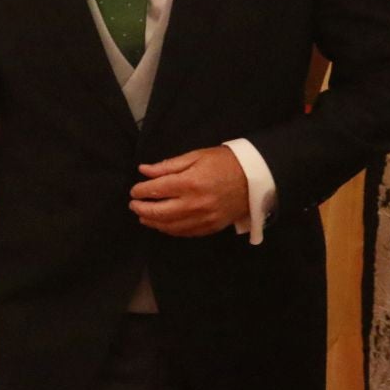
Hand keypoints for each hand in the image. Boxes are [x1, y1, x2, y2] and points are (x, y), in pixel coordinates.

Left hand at [130, 146, 250, 236]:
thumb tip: (143, 171)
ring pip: (170, 226)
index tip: (134, 191)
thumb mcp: (196, 156)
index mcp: (190, 182)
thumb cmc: (224, 162)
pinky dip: (170, 230)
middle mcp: (195, 203)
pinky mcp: (211, 227)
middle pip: (159, 212)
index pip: (156, 190)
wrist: (255, 178)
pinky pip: (185, 232)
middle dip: (142, 209)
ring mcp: (204, 218)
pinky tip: (163, 225)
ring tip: (143, 217)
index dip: (141, 191)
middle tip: (133, 205)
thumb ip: (168, 165)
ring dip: (153, 222)